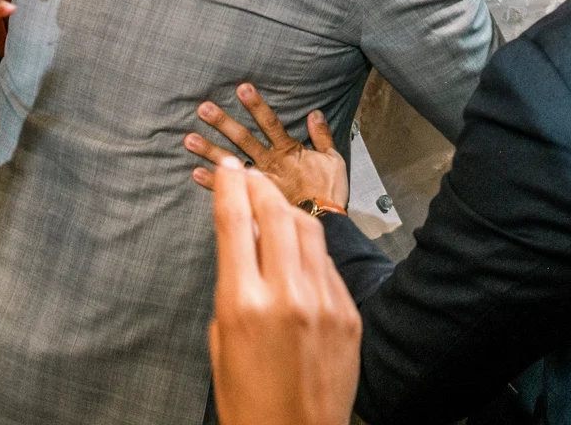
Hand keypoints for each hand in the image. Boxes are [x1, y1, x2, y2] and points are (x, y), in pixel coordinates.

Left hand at [185, 82, 348, 209]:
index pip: (269, 122)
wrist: (324, 222)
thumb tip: (315, 114)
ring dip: (209, 149)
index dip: (255, 105)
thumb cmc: (329, 192)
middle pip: (243, 138)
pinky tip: (195, 172)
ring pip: (231, 162)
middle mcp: (270, 162)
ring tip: (189, 139)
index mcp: (288, 151)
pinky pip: (229, 189)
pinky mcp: (254, 199)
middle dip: (222, 123)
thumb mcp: (332, 158)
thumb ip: (322, 136)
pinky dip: (211, 182)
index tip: (241, 89)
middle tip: (203, 109)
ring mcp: (258, 181)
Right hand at [207, 158, 360, 424]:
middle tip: (248, 176)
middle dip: (259, 187)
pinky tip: (298, 254)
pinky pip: (327, 264)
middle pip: (274, 213)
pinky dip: (309, 250)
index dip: (229, 187)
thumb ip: (232, 289)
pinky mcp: (349, 314)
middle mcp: (287, 295)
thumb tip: (242, 248)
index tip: (227, 169)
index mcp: (244, 304)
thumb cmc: (247, 401)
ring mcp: (324, 302)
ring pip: (308, 230)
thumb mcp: (222, 342)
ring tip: (272, 206)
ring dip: (287, 210)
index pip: (234, 223)